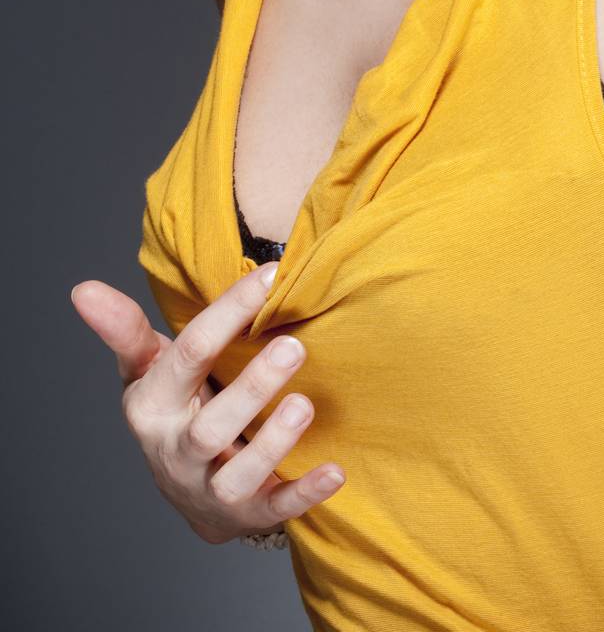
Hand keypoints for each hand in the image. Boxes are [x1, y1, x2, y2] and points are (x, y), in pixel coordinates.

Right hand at [70, 265, 345, 543]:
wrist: (189, 494)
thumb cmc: (174, 411)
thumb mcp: (146, 371)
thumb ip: (125, 330)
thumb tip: (82, 289)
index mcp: (154, 408)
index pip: (188, 356)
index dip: (227, 314)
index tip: (269, 274)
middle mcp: (179, 453)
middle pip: (210, 426)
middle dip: (252, 387)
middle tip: (294, 345)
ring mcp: (213, 488)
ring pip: (238, 474)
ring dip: (274, 442)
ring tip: (305, 404)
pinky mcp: (251, 514)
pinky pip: (277, 509)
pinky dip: (305, 493)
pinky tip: (336, 470)